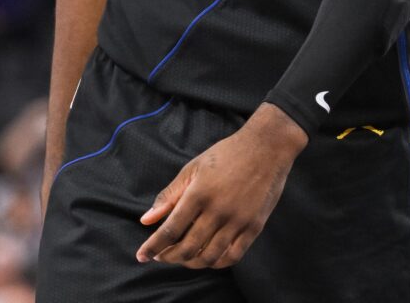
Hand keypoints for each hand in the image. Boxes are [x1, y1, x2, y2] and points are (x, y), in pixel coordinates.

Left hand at [136, 103, 307, 267]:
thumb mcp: (193, 168)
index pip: (170, 231)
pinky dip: (217, 263)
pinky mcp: (254, 226)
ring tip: (183, 258)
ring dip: (191, 263)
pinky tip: (208, 258)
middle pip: (187, 248)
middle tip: (161, 256)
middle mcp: (218, 210)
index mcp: (199, 194)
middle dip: (169, 257)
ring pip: (209, 257)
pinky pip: (233, 256)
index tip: (142, 255)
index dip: (153, 246)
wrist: (267, 146)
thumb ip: (170, 195)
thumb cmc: (227, 154)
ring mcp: (238, 220)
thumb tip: (146, 220)